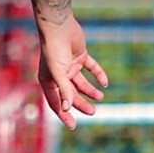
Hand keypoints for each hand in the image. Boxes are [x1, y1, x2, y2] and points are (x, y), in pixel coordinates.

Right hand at [37, 14, 107, 128]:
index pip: (56, 102)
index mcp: (48, 80)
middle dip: (81, 104)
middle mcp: (58, 75)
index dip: (64, 114)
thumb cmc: (54, 49)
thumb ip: (64, 90)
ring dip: (90, 91)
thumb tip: (67, 109)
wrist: (60, 26)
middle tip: (93, 112)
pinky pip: (91, 68)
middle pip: (71, 94)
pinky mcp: (80, 56)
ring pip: (82, 83)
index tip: (73, 126)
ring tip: (101, 97)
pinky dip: (98, 75)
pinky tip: (105, 83)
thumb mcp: (58, 72)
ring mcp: (70, 65)